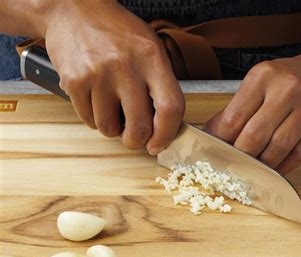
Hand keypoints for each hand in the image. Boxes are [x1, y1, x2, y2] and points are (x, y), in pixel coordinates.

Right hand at [44, 0, 183, 152]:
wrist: (74, 9)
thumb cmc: (117, 31)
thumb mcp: (150, 47)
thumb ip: (161, 83)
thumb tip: (166, 126)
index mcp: (152, 58)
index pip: (170, 107)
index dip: (167, 134)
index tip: (159, 144)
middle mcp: (126, 67)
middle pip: (139, 127)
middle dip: (137, 141)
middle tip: (134, 136)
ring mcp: (98, 75)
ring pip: (110, 129)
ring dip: (113, 129)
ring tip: (113, 111)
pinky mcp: (74, 82)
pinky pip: (88, 120)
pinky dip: (94, 119)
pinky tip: (97, 102)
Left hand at [205, 51, 300, 174]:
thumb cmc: (292, 79)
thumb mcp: (261, 82)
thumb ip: (237, 108)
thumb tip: (211, 134)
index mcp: (264, 76)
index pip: (234, 117)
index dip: (221, 141)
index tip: (214, 155)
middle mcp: (289, 88)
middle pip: (255, 135)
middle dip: (240, 157)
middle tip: (231, 169)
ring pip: (279, 147)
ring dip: (262, 165)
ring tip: (252, 173)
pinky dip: (284, 167)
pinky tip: (274, 172)